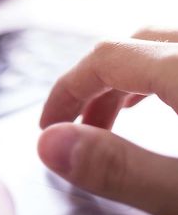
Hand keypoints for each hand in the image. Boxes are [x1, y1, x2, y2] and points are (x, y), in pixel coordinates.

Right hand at [38, 27, 177, 214]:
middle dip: (91, 87)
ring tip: (110, 116)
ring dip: (123, 78)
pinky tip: (160, 99)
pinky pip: (177, 53)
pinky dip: (155, 74)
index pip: (105, 59)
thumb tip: (53, 146)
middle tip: (76, 127)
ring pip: (157, 46)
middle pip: (128, 47)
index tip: (48, 123)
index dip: (66, 90)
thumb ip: (121, 168)